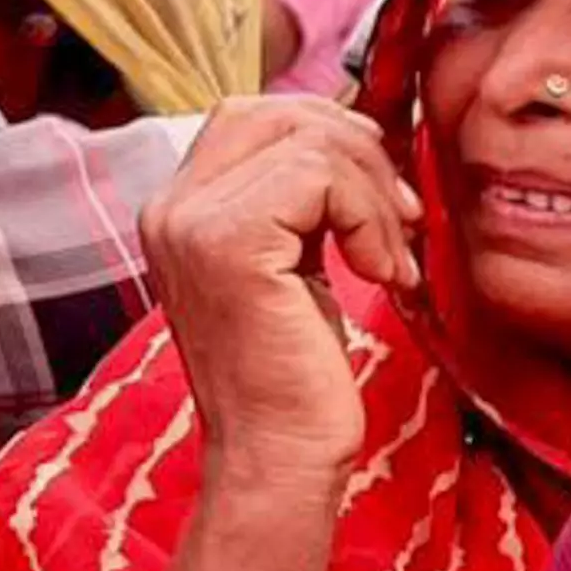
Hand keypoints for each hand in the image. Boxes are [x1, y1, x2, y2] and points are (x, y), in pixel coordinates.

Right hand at [144, 95, 415, 483]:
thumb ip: (295, 200)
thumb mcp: (291, 265)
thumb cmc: (294, 377)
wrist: (277, 457)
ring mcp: (191, 222)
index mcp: (177, 211)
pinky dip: (371, 219)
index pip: (253, 116)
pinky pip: (322, 177)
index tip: (378, 196)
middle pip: (278, 113)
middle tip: (400, 218)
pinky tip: (379, 275)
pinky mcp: (229, 241)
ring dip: (375, 194)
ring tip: (392, 260)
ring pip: (310, 140)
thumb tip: (354, 133)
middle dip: (357, 152)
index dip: (328, 136)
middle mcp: (170, 209)